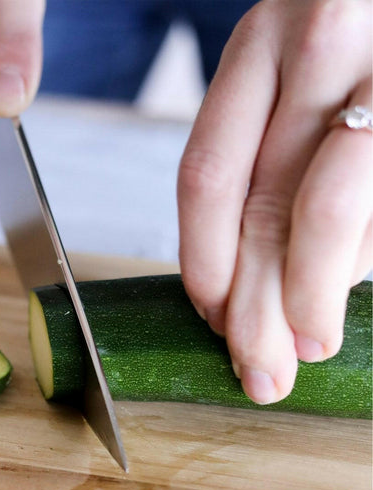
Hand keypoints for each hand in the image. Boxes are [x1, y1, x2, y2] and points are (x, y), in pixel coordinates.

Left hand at [178, 0, 371, 404]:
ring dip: (312, 298)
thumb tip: (245, 289)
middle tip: (258, 374)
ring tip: (307, 346)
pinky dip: (360, 262)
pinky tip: (344, 288)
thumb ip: (264, 159)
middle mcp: (322, 44)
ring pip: (329, 214)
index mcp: (261, 43)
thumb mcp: (290, 74)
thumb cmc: (350, 44)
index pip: (209, 177)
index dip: (203, 264)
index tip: (209, 319)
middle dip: (256, 308)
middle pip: (265, 208)